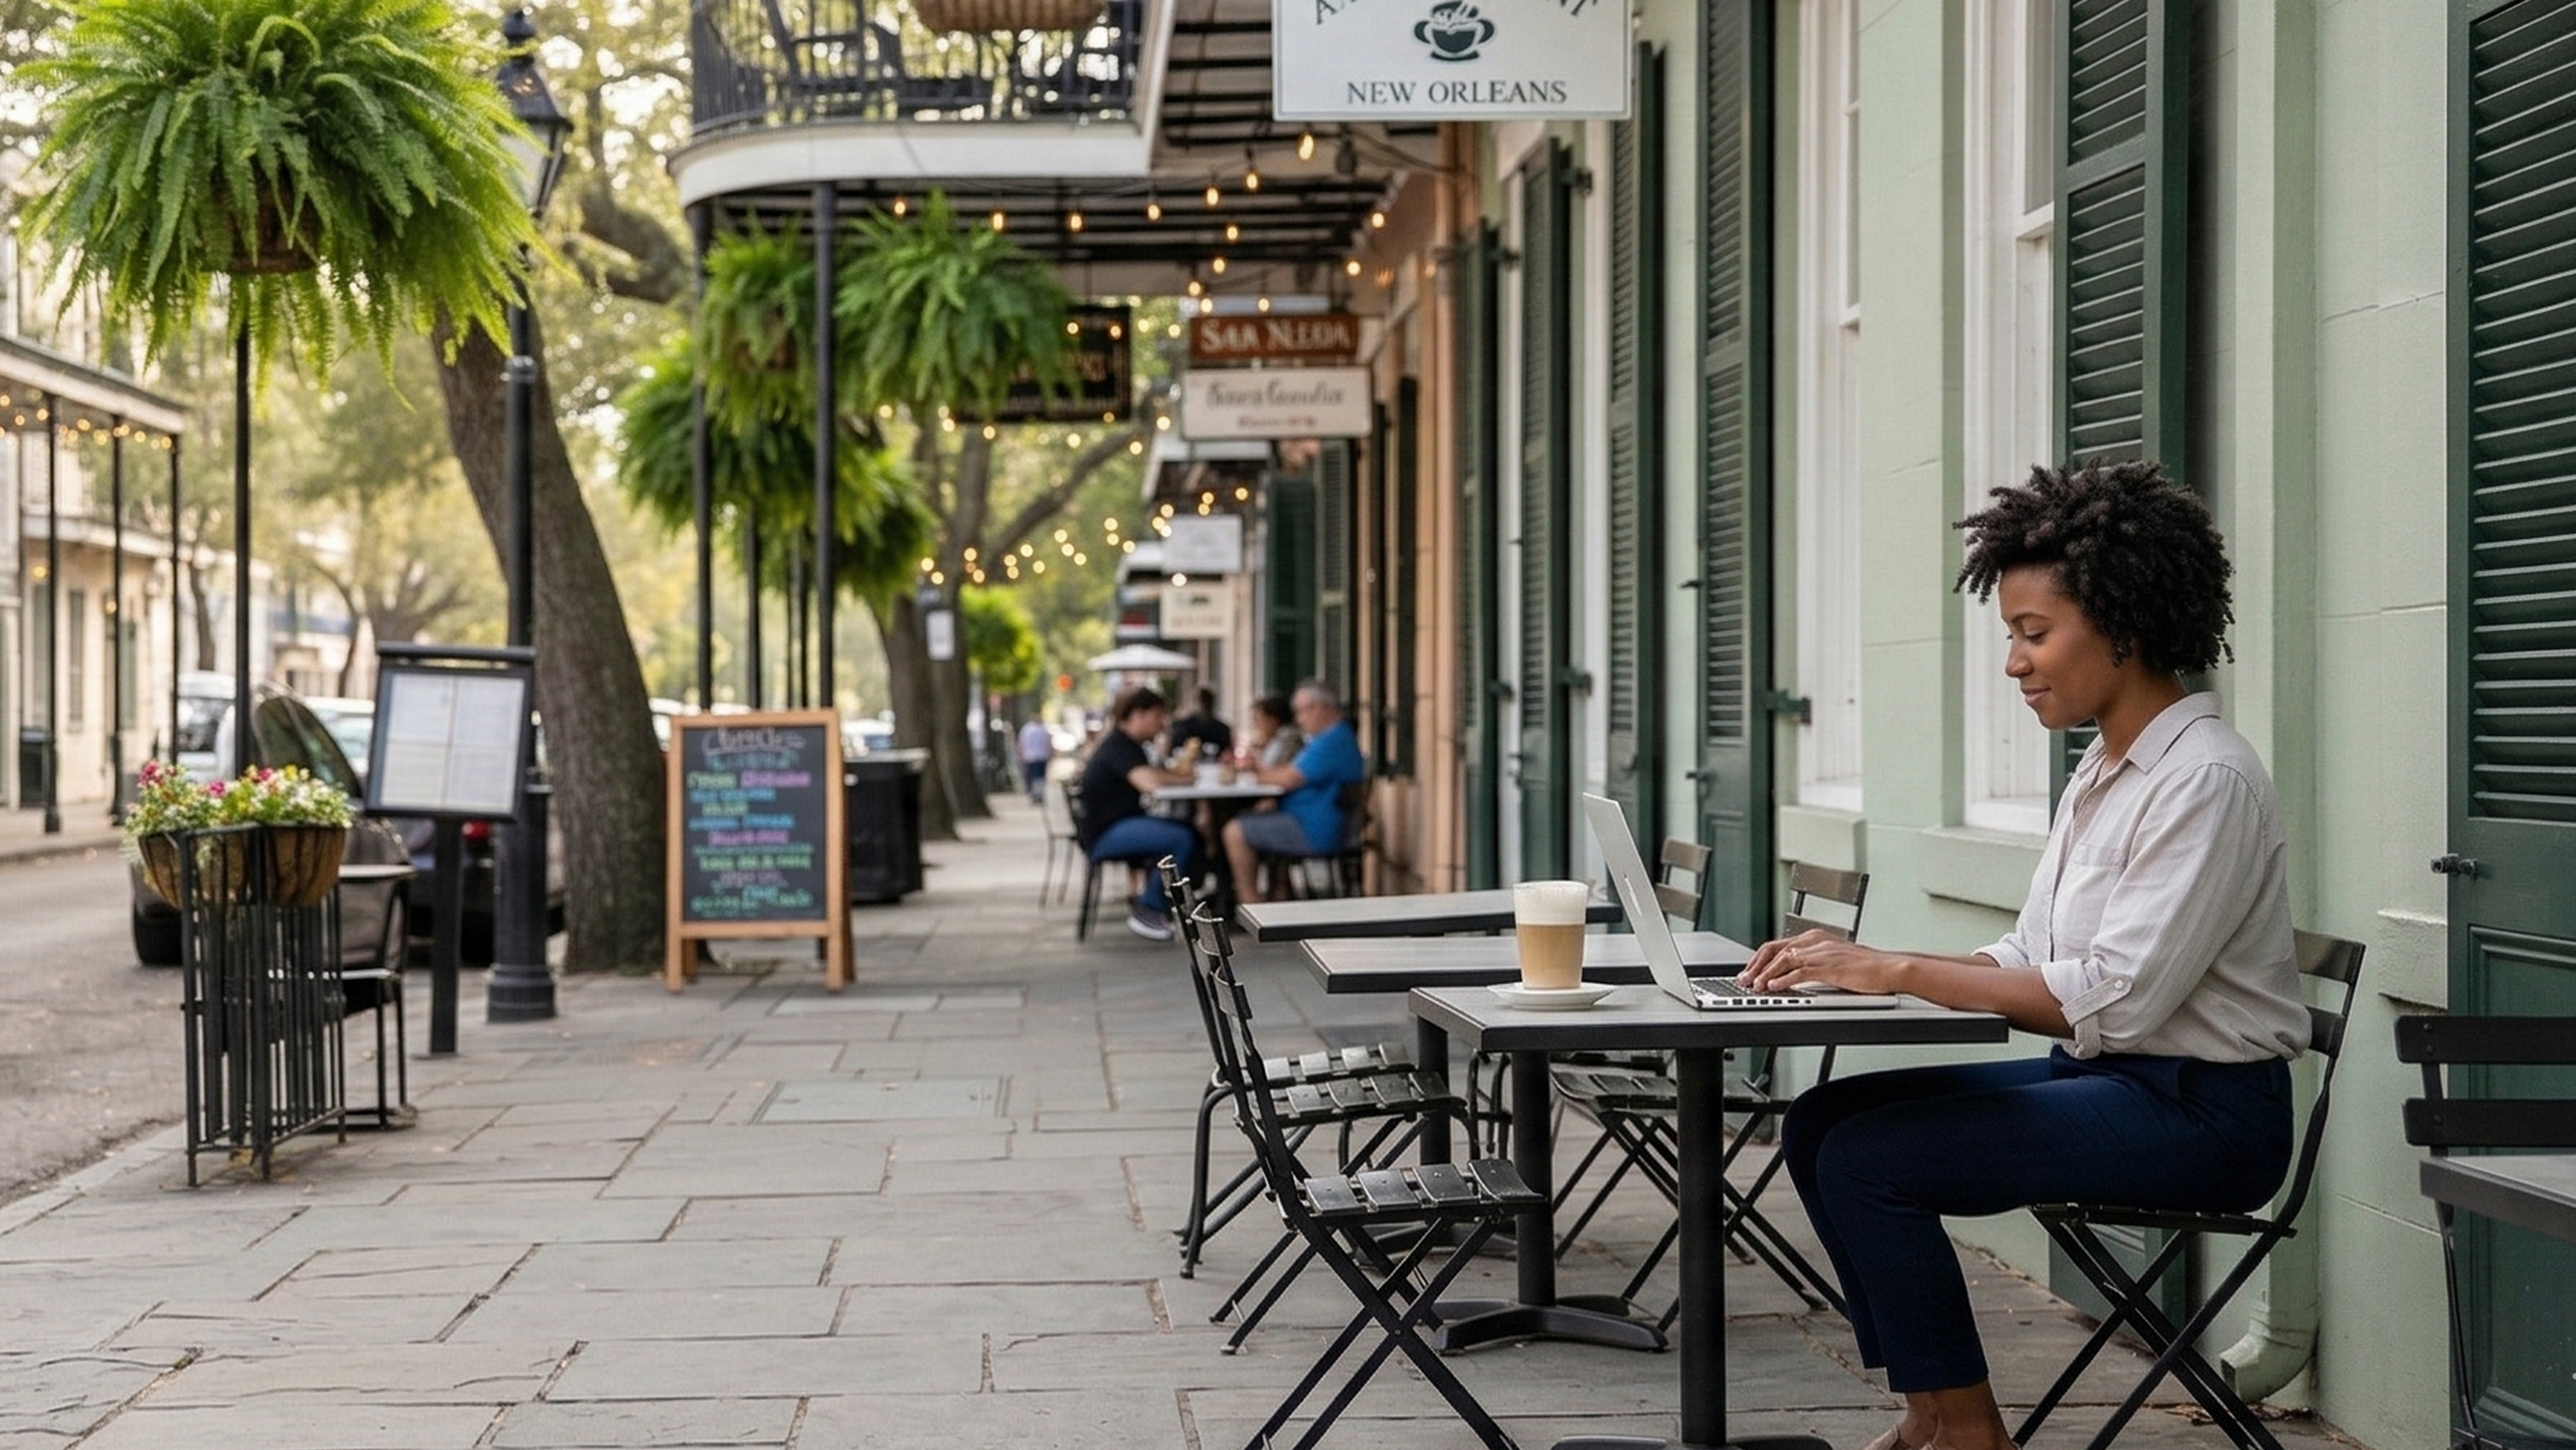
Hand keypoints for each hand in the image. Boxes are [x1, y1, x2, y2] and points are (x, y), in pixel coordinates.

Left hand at [1736, 928, 1905, 995]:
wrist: (1889, 968)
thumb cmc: (1867, 967)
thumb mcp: (1834, 960)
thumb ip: (1814, 963)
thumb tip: (1792, 974)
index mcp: (1816, 938)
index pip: (1779, 946)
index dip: (1760, 959)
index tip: (1749, 971)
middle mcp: (1816, 941)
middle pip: (1776, 950)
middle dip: (1756, 966)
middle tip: (1744, 980)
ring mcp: (1822, 953)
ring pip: (1784, 960)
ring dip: (1766, 974)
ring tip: (1754, 986)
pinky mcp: (1830, 966)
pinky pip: (1800, 972)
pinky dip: (1783, 980)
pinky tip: (1774, 988)